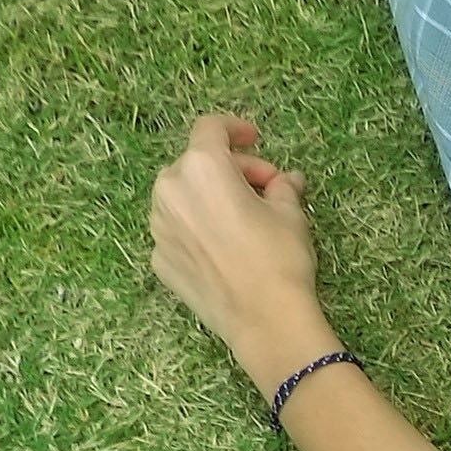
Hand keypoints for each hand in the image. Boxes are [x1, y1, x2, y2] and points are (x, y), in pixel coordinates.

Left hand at [147, 111, 331, 379]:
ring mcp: (159, 227)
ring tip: (240, 223)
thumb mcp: (291, 214)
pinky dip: (198, 231)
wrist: (265, 322)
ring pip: (182, 198)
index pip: (211, 129)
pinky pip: (178, 232)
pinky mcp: (159, 259)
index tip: (253, 139)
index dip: (234, 129)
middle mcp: (170, 190)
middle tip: (264, 193)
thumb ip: (282, 188)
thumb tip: (285, 181)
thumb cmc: (280, 258)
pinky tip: (224, 252)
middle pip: (196, 164)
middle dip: (230, 172)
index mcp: (202, 168)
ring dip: (208, 200)